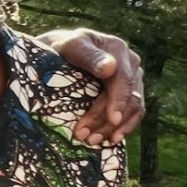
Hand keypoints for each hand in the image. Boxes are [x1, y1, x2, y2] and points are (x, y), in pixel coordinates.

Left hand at [38, 28, 143, 145]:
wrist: (53, 51)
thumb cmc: (57, 46)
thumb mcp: (68, 46)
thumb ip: (88, 55)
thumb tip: (109, 68)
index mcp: (118, 49)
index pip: (123, 79)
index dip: (118, 100)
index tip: (111, 119)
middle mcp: (130, 63)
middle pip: (128, 97)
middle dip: (108, 120)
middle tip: (86, 136)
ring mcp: (131, 79)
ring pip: (133, 108)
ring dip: (114, 127)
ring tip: (93, 141)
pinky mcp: (127, 93)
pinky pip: (132, 114)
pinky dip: (122, 128)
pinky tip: (110, 140)